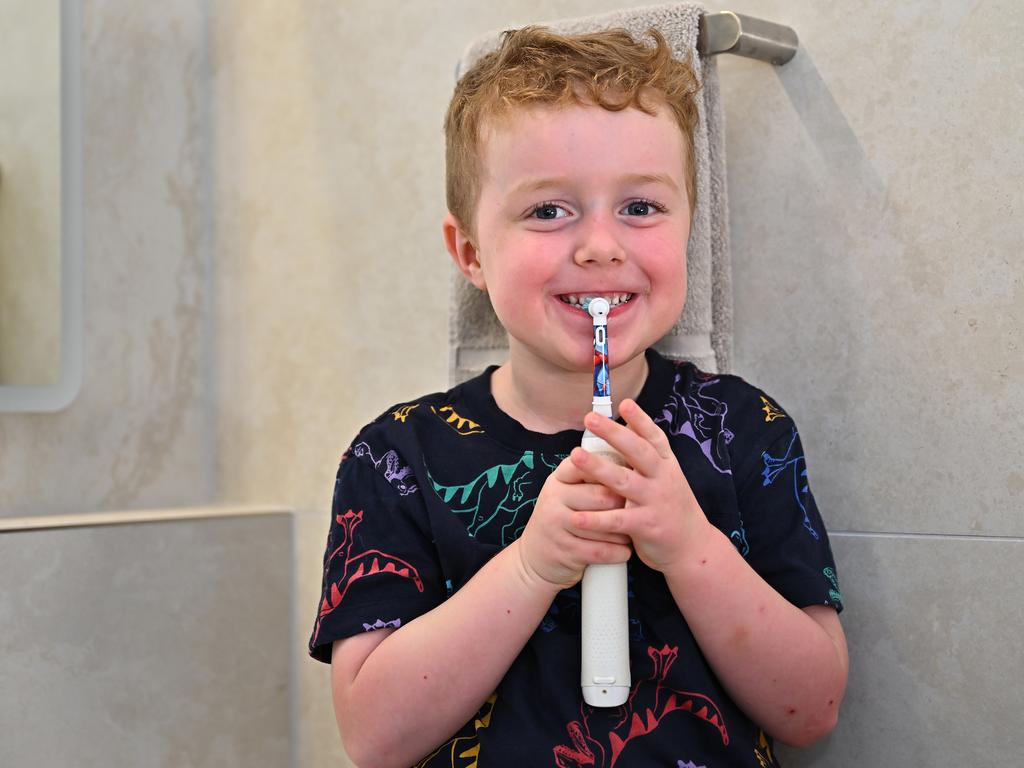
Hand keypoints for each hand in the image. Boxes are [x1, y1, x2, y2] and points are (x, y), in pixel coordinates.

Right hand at [514, 455, 632, 591]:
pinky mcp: (565, 551)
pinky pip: (601, 550)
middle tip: (638, 510)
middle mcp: (554, 498)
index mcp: (558, 479)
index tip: (629, 477)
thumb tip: (631, 462)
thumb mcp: (566, 493)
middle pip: (603, 496)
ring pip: (605, 525)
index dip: (612, 471)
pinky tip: (625, 550)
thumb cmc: (563, 520)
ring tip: (632, 532)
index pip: (588, 465)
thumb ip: (589, 477)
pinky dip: (618, 552)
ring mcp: (557, 525)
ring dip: (625, 532)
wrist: (534, 559)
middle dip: (625, 505)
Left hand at [569, 399, 709, 573]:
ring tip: (575, 456)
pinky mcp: (647, 526)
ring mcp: (656, 501)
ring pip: (624, 481)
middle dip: (613, 434)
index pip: (654, 437)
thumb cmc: (671, 508)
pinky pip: (618, 520)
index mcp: (667, 465)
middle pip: (637, 452)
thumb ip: (648, 457)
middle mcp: (663, 479)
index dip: (640, 420)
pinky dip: (596, 519)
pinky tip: (576, 517)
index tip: (624, 403)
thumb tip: (624, 427)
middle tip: (590, 419)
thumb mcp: (666, 478)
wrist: (694, 547)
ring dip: (598, 468)